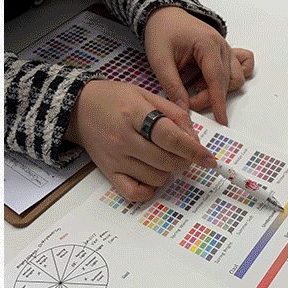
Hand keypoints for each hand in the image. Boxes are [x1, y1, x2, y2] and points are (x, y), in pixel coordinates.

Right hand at [64, 82, 218, 201]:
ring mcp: (115, 158)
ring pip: (156, 178)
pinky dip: (149, 189)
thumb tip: (194, 137)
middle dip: (186, 160)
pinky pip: (134, 193)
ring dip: (169, 171)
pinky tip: (151, 175)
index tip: (209, 158)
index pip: (170, 137)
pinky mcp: (108, 172)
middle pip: (167, 161)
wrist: (78, 108)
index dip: (194, 150)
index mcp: (135, 114)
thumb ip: (174, 113)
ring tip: (164, 156)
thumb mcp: (146, 94)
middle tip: (187, 152)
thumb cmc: (114, 98)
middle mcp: (124, 139)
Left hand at [143, 5, 253, 125]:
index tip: (220, 119)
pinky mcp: (225, 51)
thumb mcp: (159, 60)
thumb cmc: (162, 31)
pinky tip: (211, 80)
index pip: (217, 78)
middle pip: (227, 81)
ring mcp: (226, 48)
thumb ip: (172, 85)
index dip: (217, 101)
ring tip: (196, 87)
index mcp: (207, 44)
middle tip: (188, 100)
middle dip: (210, 97)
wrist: (164, 14)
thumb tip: (183, 108)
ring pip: (235, 77)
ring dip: (219, 88)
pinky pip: (240, 66)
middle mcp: (222, 46)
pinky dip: (230, 78)